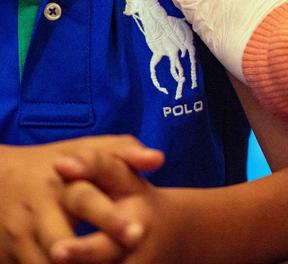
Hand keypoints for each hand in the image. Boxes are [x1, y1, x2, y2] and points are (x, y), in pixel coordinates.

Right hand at [0, 136, 162, 262]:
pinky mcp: (8, 257)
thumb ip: (124, 152)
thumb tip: (159, 159)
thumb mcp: (86, 149)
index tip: (139, 233)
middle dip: (83, 256)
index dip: (111, 219)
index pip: (87, 201)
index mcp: (62, 184)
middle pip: (61, 241)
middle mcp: (38, 213)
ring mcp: (19, 238)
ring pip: (43, 263)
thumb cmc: (56, 165)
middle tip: (119, 259)